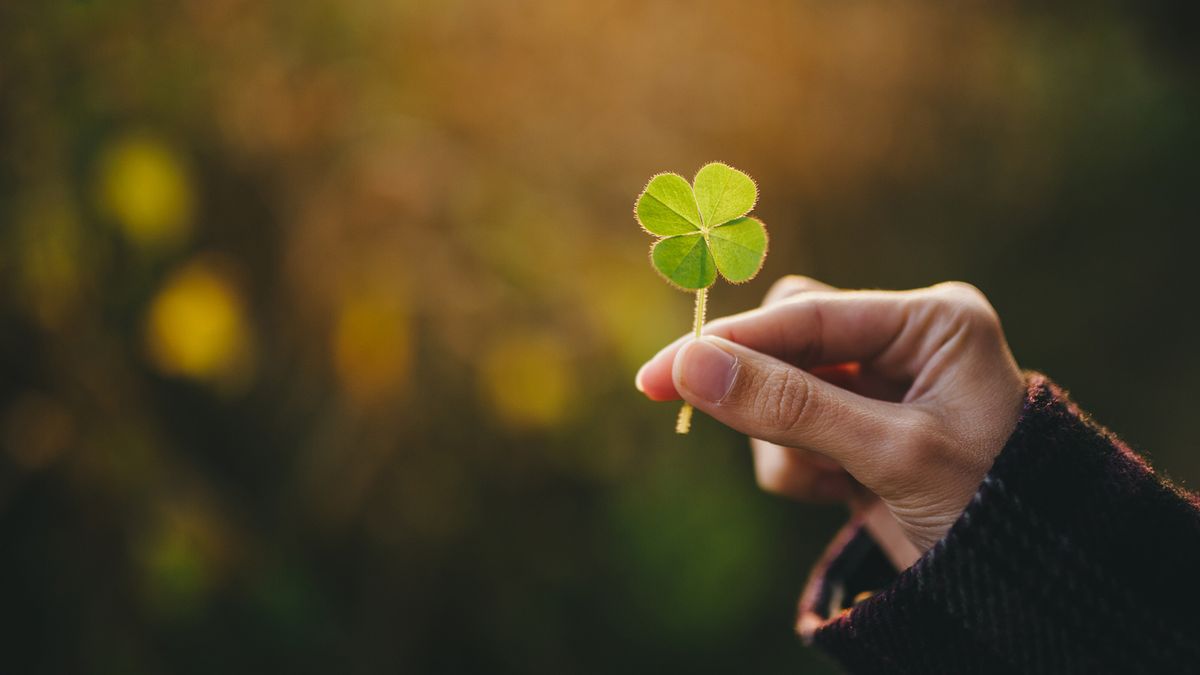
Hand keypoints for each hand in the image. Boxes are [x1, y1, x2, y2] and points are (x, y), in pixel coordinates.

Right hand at [636, 276, 1025, 554]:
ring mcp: (879, 389)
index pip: (807, 314)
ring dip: (782, 441)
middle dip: (760, 391)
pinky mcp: (858, 431)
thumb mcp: (889, 452)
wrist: (1030, 588)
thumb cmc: (990, 509)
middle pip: (785, 341)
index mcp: (930, 322)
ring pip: (779, 389)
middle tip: (698, 410)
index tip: (661, 373)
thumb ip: (790, 405)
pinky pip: (791, 430)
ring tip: (825, 481)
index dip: (729, 343)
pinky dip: (795, 466)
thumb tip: (690, 366)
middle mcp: (903, 343)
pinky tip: (836, 493)